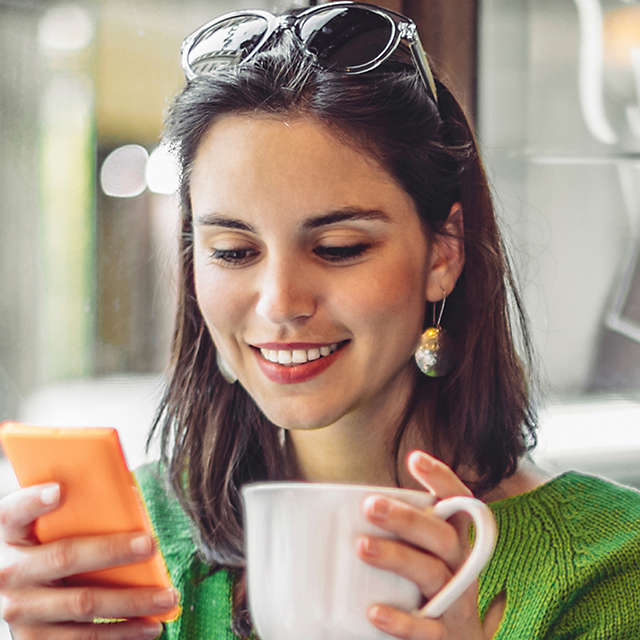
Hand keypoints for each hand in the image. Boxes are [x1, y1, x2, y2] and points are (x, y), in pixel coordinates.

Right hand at [0, 483, 173, 638]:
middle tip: (151, 545)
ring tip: (167, 596)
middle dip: (112, 551)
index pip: (14, 512)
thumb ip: (76, 510)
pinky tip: (149, 626)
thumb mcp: (45, 526)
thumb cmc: (44, 546)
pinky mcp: (33, 639)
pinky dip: (120, 634)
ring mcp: (20, 609)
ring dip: (131, 602)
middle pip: (65, 557)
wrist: (12, 592)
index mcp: (11, 534)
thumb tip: (131, 498)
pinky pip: (82, 639)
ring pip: (83, 605)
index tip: (59, 490)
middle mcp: (10, 571)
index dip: (34, 501)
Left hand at [356, 451, 502, 639]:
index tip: (415, 458)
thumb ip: (404, 530)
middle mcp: (461, 568)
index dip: (443, 480)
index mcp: (455, 542)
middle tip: (370, 505)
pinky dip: (401, 621)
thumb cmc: (430, 587)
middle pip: (443, 537)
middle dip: (408, 519)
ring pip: (432, 575)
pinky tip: (374, 610)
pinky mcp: (443, 637)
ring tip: (362, 546)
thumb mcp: (427, 553)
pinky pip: (426, 630)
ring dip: (397, 557)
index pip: (459, 504)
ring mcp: (454, 604)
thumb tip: (343, 502)